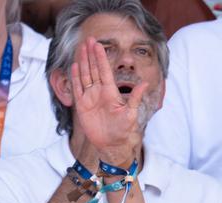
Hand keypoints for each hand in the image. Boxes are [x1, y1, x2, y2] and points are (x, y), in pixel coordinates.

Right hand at [70, 38, 146, 165]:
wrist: (113, 144)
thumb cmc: (124, 130)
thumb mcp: (131, 113)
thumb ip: (135, 97)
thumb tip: (146, 83)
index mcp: (111, 92)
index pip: (104, 70)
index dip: (100, 57)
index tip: (98, 44)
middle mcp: (100, 92)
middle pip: (94, 69)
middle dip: (91, 54)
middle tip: (88, 39)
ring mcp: (90, 98)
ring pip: (85, 75)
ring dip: (83, 62)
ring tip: (81, 48)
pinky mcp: (82, 106)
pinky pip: (77, 88)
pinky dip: (75, 77)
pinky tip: (75, 66)